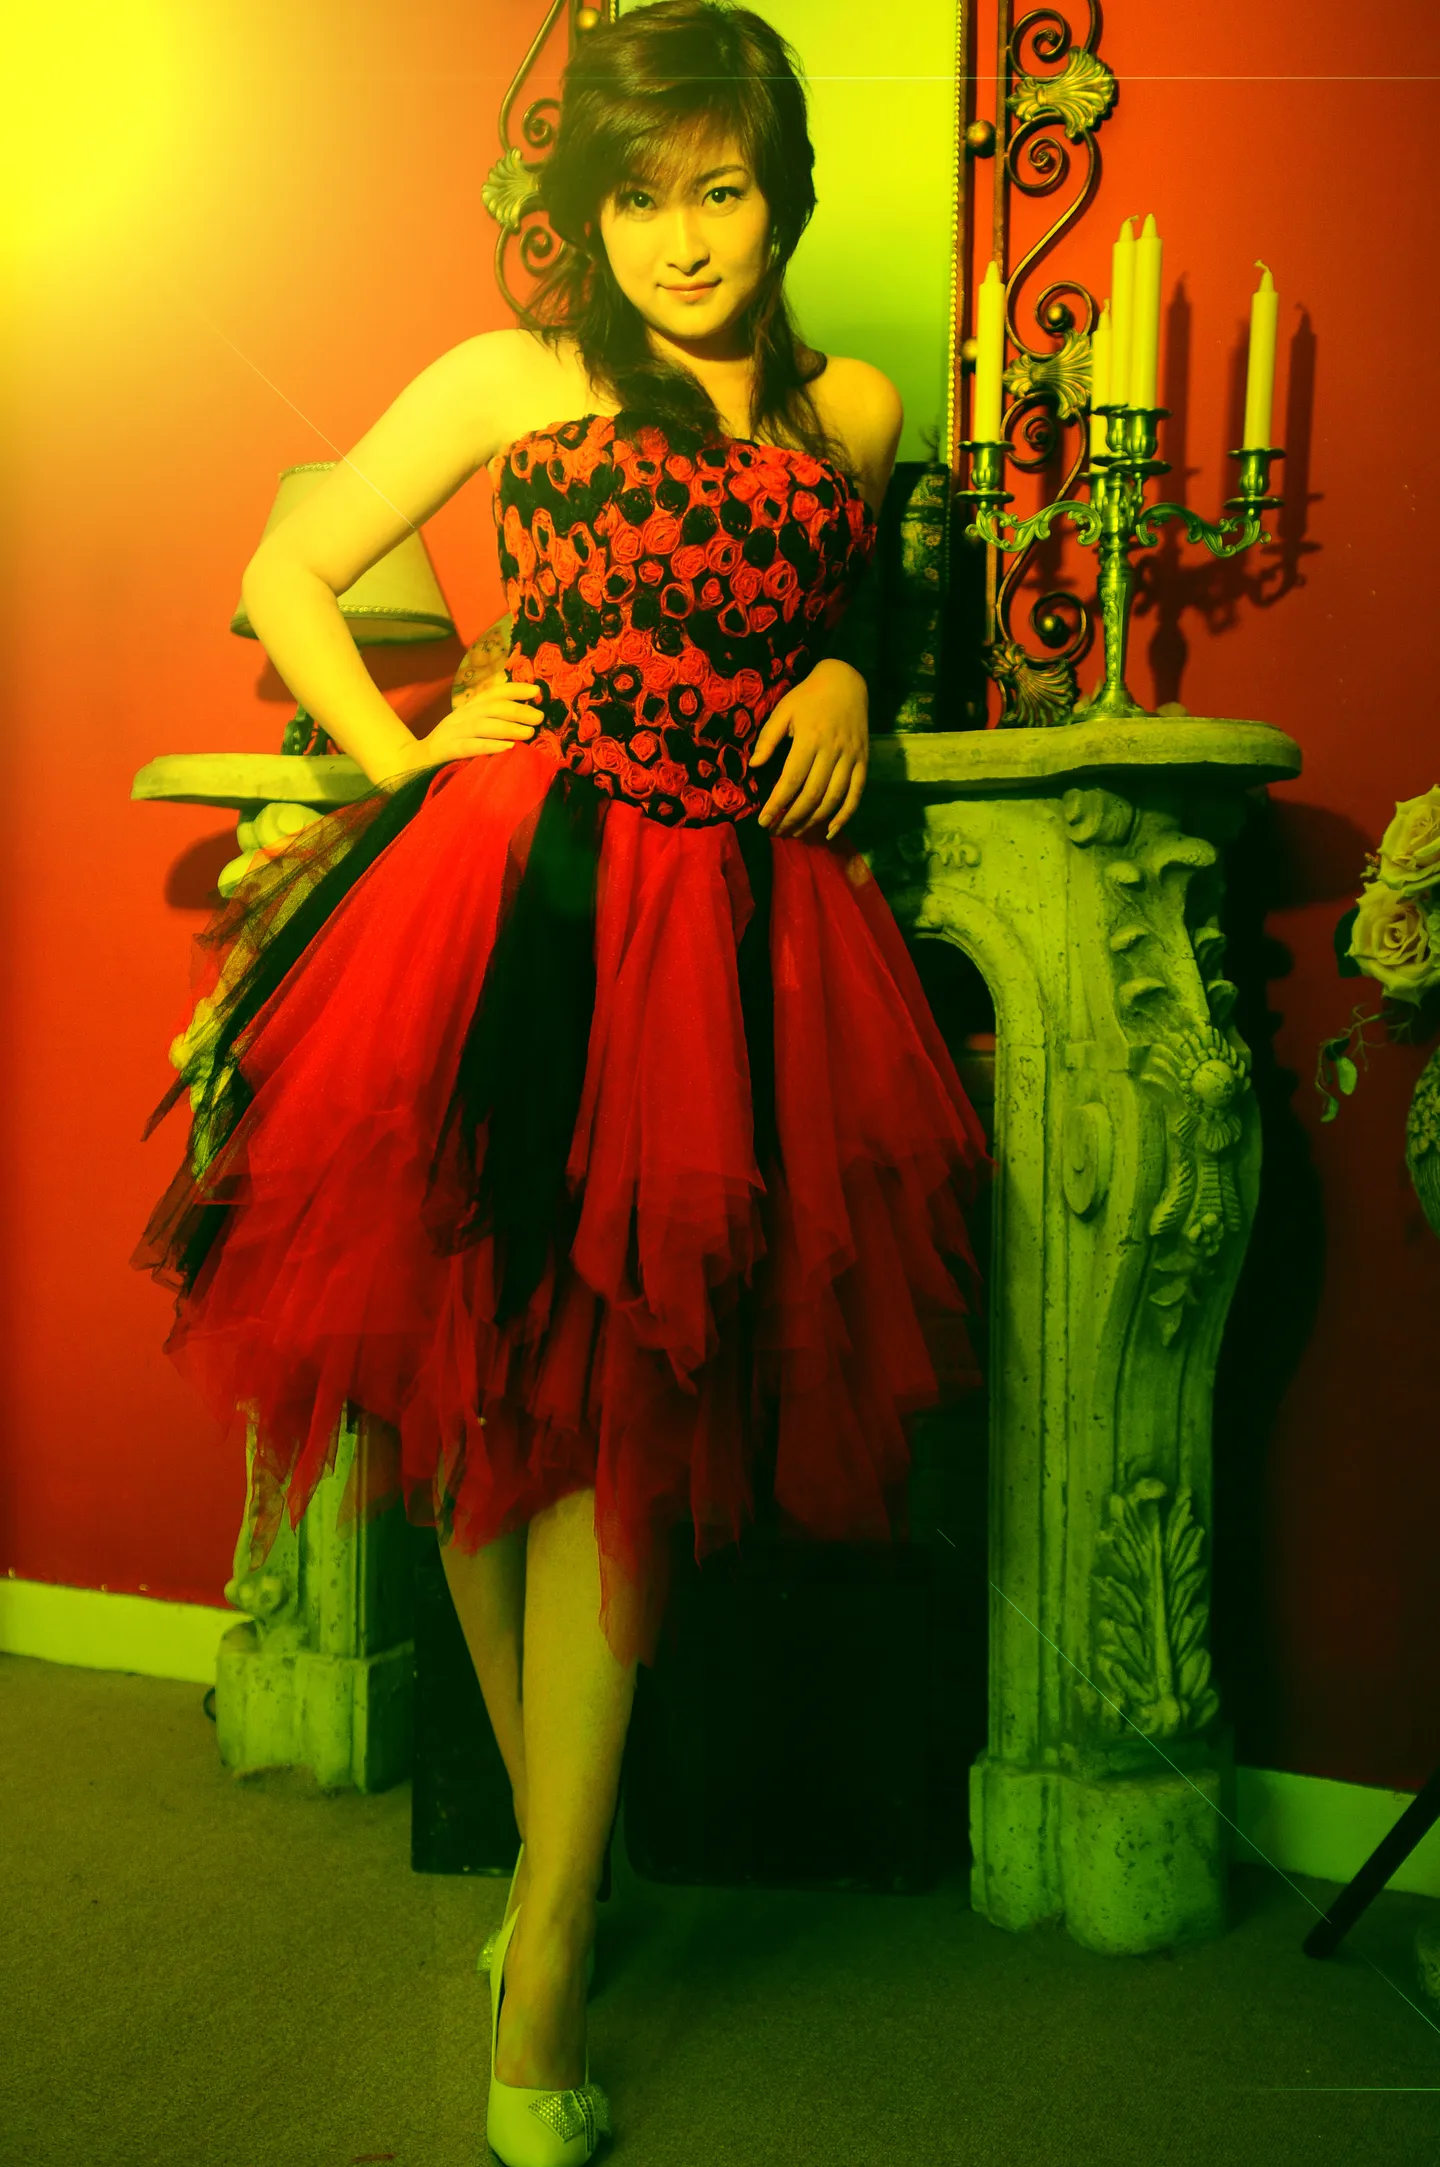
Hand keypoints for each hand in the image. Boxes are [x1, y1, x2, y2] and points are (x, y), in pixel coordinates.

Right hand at [372, 678, 541, 784]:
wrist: (414, 761)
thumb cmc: (450, 746)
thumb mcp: (469, 727)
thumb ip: (490, 719)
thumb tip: (521, 713)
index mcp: (468, 709)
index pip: (493, 692)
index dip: (515, 689)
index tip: (536, 691)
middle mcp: (461, 716)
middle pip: (492, 707)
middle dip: (518, 709)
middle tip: (539, 716)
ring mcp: (453, 732)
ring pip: (483, 725)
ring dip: (509, 727)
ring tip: (529, 732)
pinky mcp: (447, 751)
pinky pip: (470, 747)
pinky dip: (490, 746)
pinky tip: (507, 748)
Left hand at [752, 658, 867, 839]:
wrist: (846, 682)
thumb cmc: (808, 697)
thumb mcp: (784, 710)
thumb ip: (768, 738)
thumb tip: (754, 766)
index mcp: (810, 739)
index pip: (791, 780)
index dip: (776, 804)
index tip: (763, 821)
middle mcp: (832, 751)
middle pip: (812, 795)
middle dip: (792, 818)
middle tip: (776, 831)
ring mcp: (851, 758)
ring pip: (833, 799)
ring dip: (813, 821)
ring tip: (796, 833)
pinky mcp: (863, 762)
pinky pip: (856, 795)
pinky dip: (844, 816)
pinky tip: (829, 831)